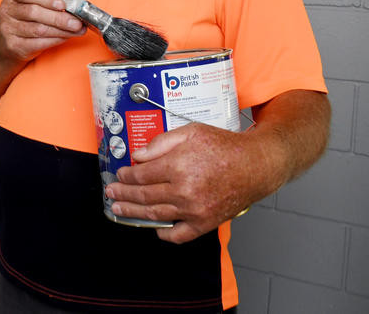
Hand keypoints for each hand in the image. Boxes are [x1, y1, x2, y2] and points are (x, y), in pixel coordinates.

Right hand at [0, 0, 85, 62]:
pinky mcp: (14, 45)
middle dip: (58, 18)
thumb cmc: (28, 16)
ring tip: (77, 30)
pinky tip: (66, 37)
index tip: (63, 5)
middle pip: (33, 12)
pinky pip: (38, 43)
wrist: (11, 41)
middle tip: (77, 22)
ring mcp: (8, 29)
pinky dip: (56, 40)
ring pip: (38, 29)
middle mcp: (7, 10)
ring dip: (61, 30)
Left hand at [105, 123, 265, 243]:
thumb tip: (139, 155)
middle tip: (111, 193)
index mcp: (177, 166)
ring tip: (119, 209)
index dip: (126, 175)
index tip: (119, 174)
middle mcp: (184, 190)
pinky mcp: (205, 223)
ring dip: (133, 213)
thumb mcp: (190, 132)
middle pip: (143, 195)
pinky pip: (179, 235)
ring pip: (155, 214)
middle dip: (123, 194)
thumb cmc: (225, 147)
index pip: (141, 175)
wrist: (256, 165)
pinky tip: (154, 229)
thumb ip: (161, 143)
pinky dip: (164, 234)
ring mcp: (194, 210)